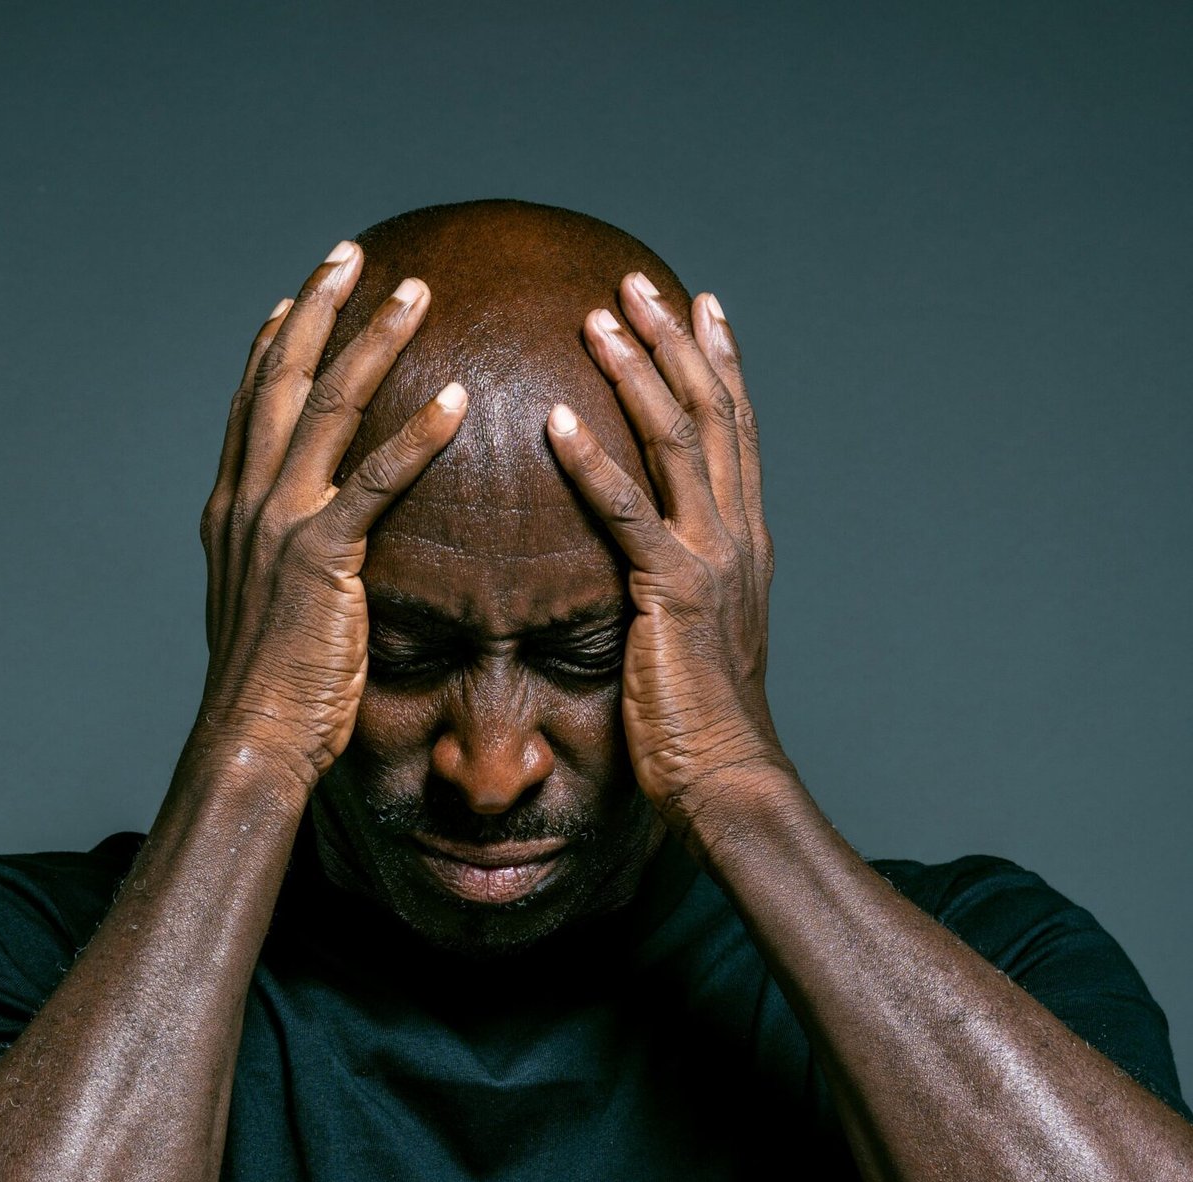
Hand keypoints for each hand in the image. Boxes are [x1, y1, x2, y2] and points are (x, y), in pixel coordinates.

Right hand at [196, 240, 467, 798]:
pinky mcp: (319, 558)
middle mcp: (245, 501)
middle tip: (354, 254)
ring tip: (417, 295)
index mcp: (231, 509)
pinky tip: (457, 403)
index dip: (276, 341)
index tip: (302, 293)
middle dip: (319, 308)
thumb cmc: (271, 687)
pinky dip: (416, 437)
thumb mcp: (268, 607)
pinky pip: (374, 482)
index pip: (251, 403)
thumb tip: (309, 550)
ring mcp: (277, 525)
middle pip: (281, 379)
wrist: (251, 737)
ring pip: (325, 408)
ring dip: (374, 343)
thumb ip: (285, 560)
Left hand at [546, 277, 794, 831]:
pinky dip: (594, 463)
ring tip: (598, 317)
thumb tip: (649, 572)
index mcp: (745, 542)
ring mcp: (711, 559)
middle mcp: (738, 537)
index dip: (718, 363)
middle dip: (674, 342)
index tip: (699, 305)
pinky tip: (559, 420)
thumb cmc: (702, 722)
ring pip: (676, 442)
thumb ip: (679, 587)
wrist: (726, 776)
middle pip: (711, 413)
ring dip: (636, 373)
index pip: (735, 431)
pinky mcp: (673, 592)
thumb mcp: (696, 637)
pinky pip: (628, 513)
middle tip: (637, 282)